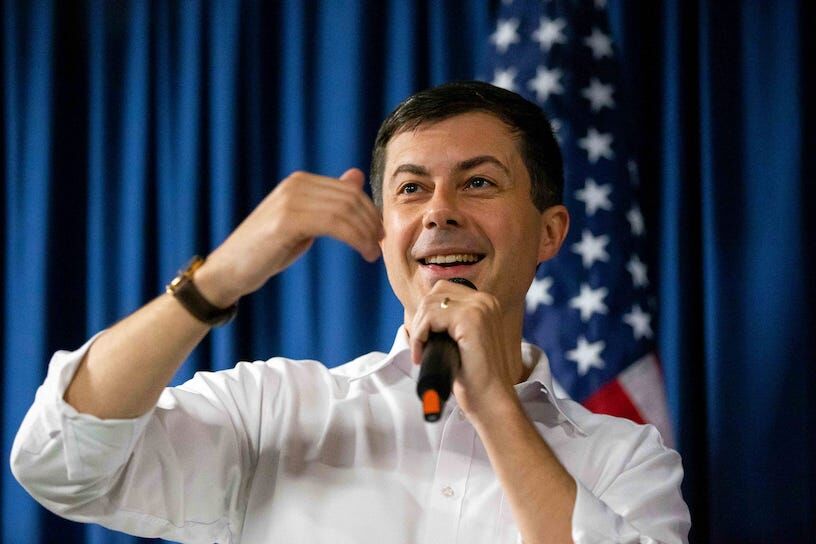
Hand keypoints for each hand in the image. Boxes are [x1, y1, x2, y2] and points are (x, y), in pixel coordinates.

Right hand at [196, 168, 382, 305]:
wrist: (229, 270)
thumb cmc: (266, 249)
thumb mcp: (302, 221)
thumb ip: (328, 200)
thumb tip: (355, 176)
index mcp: (299, 182)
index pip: (349, 190)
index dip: (370, 211)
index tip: (379, 234)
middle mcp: (295, 185)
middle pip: (350, 198)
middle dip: (371, 222)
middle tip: (380, 244)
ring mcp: (290, 200)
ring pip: (345, 211)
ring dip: (366, 233)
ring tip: (373, 253)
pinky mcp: (287, 220)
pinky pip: (334, 224)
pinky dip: (356, 238)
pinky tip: (364, 252)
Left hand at [408, 281, 522, 416]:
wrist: (491, 399)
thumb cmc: (476, 377)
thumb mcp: (462, 341)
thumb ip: (450, 322)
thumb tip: (422, 314)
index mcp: (485, 303)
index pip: (443, 290)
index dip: (427, 314)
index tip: (423, 339)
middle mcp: (485, 300)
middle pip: (435, 293)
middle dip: (421, 319)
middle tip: (419, 346)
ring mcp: (479, 307)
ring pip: (430, 304)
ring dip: (418, 329)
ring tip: (420, 352)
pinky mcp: (470, 319)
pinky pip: (430, 317)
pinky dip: (419, 336)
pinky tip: (421, 354)